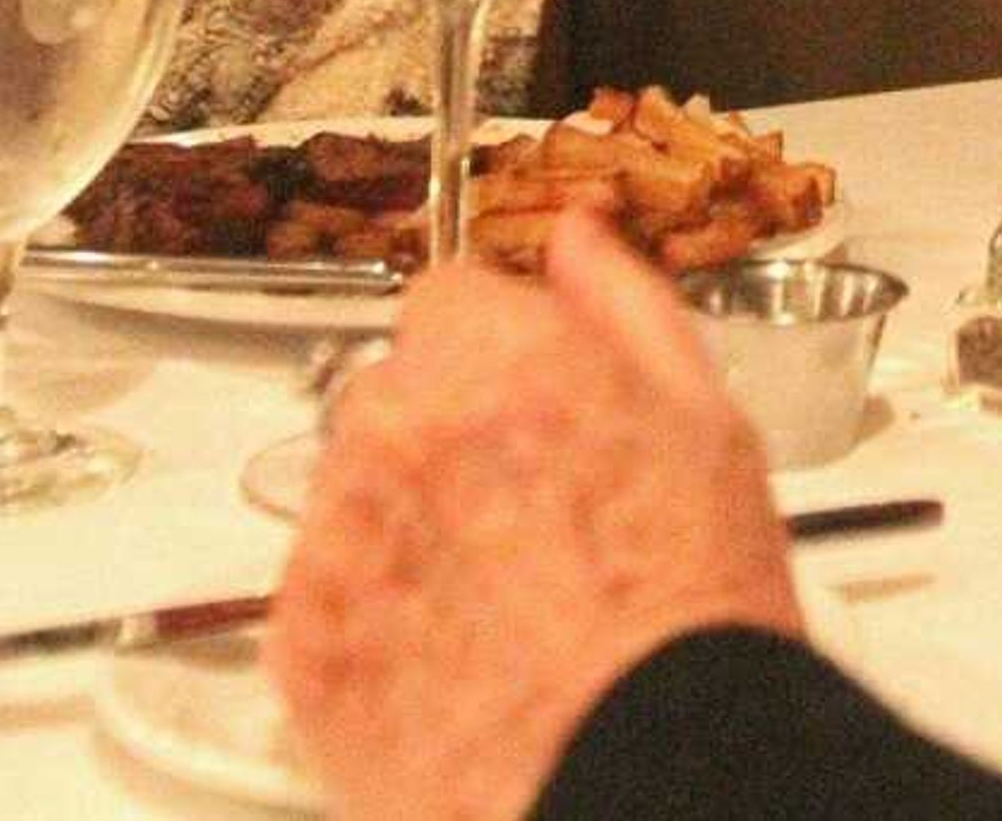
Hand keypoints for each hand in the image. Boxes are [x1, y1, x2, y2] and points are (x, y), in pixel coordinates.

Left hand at [266, 212, 804, 820]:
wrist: (636, 762)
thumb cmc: (685, 607)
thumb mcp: (704, 419)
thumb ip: (623, 304)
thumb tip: (577, 240)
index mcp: (493, 357)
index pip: (448, 293)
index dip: (501, 345)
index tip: (531, 392)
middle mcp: (394, 429)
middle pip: (393, 390)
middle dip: (448, 428)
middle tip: (534, 507)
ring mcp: (334, 536)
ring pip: (351, 486)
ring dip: (404, 514)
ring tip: (503, 591)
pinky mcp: (298, 637)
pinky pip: (321, 586)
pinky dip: (370, 608)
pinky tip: (457, 645)